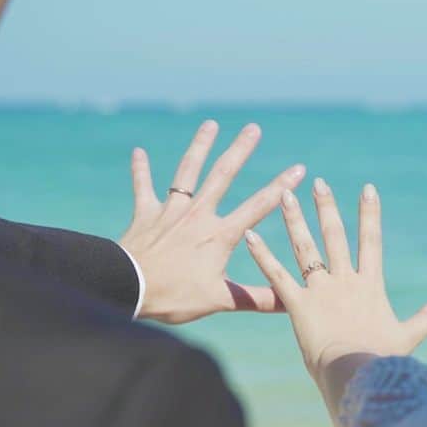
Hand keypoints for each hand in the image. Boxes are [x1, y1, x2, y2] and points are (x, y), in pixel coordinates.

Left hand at [120, 120, 305, 324]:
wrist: (128, 289)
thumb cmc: (174, 296)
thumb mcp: (219, 300)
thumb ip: (257, 299)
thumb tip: (290, 302)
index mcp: (219, 235)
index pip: (257, 207)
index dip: (280, 187)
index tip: (299, 168)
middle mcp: (198, 215)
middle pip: (223, 175)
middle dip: (240, 150)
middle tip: (254, 128)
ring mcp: (171, 211)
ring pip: (187, 172)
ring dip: (199, 146)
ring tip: (210, 124)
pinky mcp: (146, 214)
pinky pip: (143, 187)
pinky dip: (141, 170)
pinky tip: (139, 151)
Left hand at [244, 178, 426, 419]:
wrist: (355, 372)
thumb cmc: (381, 359)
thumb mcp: (407, 337)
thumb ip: (425, 319)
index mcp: (370, 285)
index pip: (371, 241)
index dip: (369, 214)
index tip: (367, 189)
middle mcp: (344, 281)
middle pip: (334, 236)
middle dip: (326, 207)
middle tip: (318, 183)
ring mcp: (320, 290)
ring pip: (304, 248)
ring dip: (294, 220)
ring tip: (285, 196)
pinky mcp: (298, 305)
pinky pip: (276, 275)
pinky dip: (262, 255)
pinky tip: (250, 235)